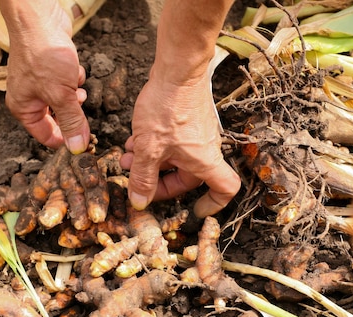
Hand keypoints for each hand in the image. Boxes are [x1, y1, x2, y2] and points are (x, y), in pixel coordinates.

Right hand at [1, 0, 89, 152]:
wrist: (40, 18)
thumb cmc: (43, 54)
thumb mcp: (61, 95)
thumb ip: (72, 121)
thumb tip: (77, 148)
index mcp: (23, 109)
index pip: (46, 136)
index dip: (66, 139)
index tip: (84, 139)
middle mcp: (29, 98)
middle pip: (58, 118)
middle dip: (72, 111)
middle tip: (78, 102)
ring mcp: (40, 83)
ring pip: (65, 100)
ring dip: (74, 94)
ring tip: (74, 84)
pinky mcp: (51, 70)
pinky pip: (68, 83)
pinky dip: (74, 78)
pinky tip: (73, 68)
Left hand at [120, 71, 240, 217]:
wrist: (177, 69)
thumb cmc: (168, 108)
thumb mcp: (148, 149)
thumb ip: (142, 178)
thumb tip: (139, 203)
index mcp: (205, 161)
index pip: (225, 189)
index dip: (213, 205)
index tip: (194, 211)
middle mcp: (207, 149)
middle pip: (187, 177)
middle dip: (157, 180)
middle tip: (134, 176)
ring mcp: (199, 133)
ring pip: (175, 158)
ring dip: (150, 161)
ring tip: (128, 156)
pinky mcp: (189, 119)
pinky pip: (173, 142)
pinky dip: (154, 145)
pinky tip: (133, 139)